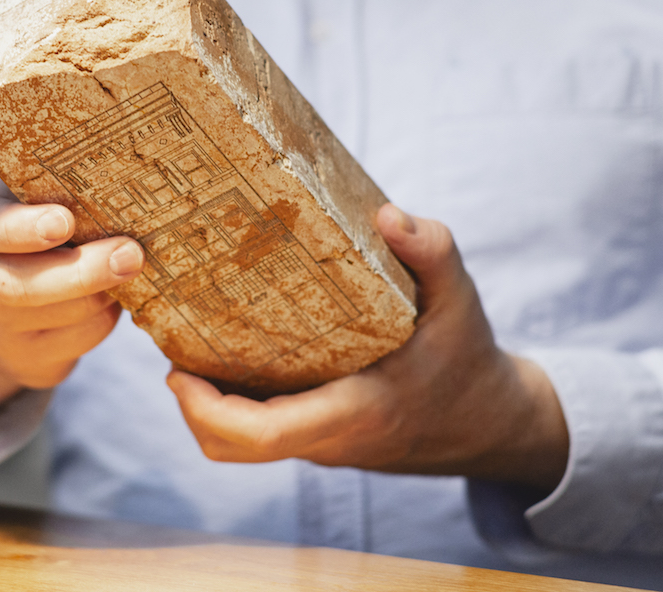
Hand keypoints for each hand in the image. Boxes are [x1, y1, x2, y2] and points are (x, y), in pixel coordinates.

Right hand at [0, 177, 143, 441]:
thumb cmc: (30, 228)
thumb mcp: (26, 199)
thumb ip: (58, 192)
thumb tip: (121, 191)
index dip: (24, 228)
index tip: (64, 222)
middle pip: (23, 285)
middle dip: (83, 271)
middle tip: (132, 255)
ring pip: (62, 314)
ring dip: (105, 291)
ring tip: (131, 265)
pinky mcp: (26, 361)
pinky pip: (80, 339)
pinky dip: (107, 316)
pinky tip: (115, 296)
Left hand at [167, 204, 569, 491]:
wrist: (489, 422)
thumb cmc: (468, 359)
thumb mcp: (461, 300)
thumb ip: (433, 252)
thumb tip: (388, 214)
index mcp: (354, 412)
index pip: (264, 435)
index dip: (206, 411)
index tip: (175, 371)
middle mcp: (328, 438)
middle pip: (233, 449)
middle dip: (191, 406)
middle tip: (173, 345)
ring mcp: (321, 443)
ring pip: (243, 443)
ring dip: (209, 400)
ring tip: (192, 335)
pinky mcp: (319, 436)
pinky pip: (262, 430)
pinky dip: (235, 399)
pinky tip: (232, 346)